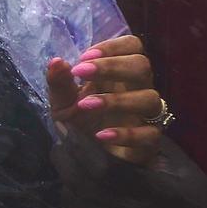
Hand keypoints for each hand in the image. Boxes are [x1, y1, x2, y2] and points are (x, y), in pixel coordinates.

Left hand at [44, 35, 164, 165]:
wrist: (85, 160)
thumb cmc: (79, 124)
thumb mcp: (62, 103)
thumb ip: (59, 83)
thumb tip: (56, 61)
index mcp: (118, 75)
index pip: (133, 47)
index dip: (113, 47)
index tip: (85, 56)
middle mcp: (137, 90)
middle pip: (143, 66)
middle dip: (113, 66)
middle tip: (81, 71)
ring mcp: (145, 116)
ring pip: (150, 98)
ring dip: (117, 99)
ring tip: (85, 105)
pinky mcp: (148, 142)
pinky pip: (149, 134)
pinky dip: (126, 134)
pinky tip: (101, 135)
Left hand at [52, 125, 206, 207]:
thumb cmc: (192, 198)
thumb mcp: (182, 166)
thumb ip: (148, 145)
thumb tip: (107, 122)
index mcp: (160, 195)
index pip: (105, 169)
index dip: (80, 147)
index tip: (66, 128)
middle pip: (85, 186)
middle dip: (65, 160)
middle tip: (58, 144)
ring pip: (78, 205)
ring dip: (66, 181)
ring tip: (66, 164)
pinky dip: (73, 205)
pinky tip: (76, 192)